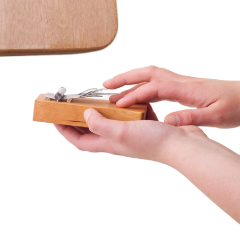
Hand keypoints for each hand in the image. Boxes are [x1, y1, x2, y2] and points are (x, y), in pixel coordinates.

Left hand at [54, 102, 210, 163]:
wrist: (184, 146)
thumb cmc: (153, 142)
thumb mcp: (121, 131)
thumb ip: (101, 124)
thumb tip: (84, 115)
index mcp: (110, 144)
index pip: (80, 141)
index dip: (65, 132)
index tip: (55, 118)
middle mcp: (120, 140)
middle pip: (95, 129)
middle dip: (82, 118)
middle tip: (74, 103)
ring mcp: (134, 133)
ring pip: (115, 120)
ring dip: (106, 109)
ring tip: (101, 96)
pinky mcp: (148, 126)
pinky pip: (134, 113)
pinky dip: (130, 104)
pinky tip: (132, 94)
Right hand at [103, 65, 239, 129]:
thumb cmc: (237, 108)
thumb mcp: (217, 118)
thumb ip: (191, 119)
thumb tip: (167, 121)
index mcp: (188, 89)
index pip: (154, 88)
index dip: (133, 96)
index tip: (116, 105)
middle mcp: (184, 81)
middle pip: (149, 72)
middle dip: (126, 77)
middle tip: (105, 86)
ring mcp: (186, 80)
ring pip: (154, 73)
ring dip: (134, 77)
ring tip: (117, 87)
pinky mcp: (189, 84)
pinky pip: (161, 78)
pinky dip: (146, 80)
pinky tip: (141, 91)